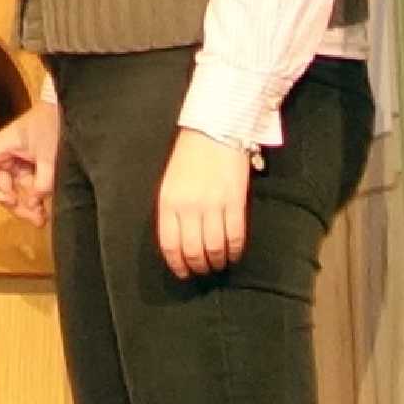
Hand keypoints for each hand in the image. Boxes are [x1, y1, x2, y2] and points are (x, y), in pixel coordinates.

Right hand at [0, 100, 62, 227]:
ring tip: (41, 218)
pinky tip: (43, 209)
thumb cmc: (52, 124)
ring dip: (26, 205)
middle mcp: (3, 157)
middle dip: (16, 205)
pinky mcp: (29, 166)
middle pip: (0, 188)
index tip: (12, 200)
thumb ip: (42, 181)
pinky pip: (27, 186)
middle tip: (34, 219)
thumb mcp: (48, 154)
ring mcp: (16, 162)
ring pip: (14, 190)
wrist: (66, 110)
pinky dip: (34, 197)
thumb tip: (34, 202)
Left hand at [156, 130, 252, 280]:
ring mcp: (213, 205)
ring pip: (214, 248)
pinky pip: (235, 236)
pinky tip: (234, 253)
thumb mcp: (170, 183)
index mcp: (168, 202)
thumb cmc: (189, 156)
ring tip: (219, 264)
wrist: (215, 130)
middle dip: (198, 266)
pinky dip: (235, 250)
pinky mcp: (235, 202)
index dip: (177, 264)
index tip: (183, 273)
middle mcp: (188, 207)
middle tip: (203, 271)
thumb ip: (173, 211)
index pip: (170, 244)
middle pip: (192, 250)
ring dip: (217, 261)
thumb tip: (180, 241)